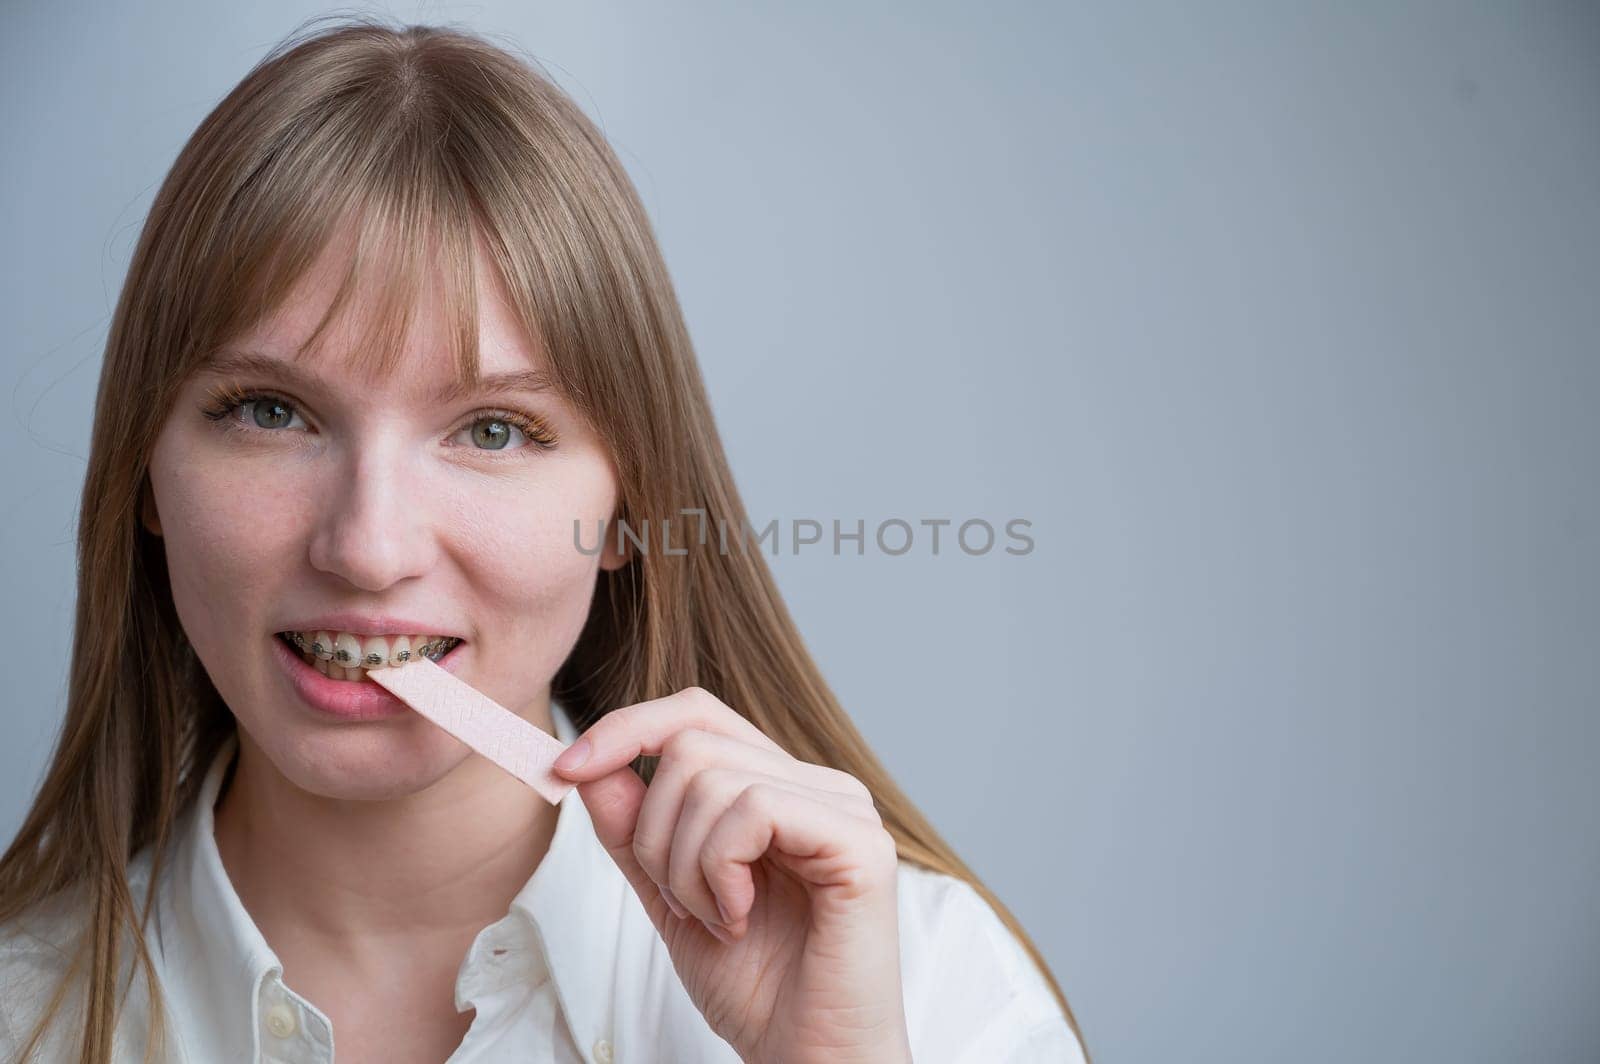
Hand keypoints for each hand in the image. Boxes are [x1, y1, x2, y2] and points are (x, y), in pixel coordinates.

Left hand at [552, 686, 913, 1063]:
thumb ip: (633, 831)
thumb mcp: (669, 897)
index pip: (696, 714)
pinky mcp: (858, 842)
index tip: (565, 769)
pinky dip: (720, 869)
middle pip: (692, 743)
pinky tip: (740, 916)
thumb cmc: (756, 987)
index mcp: (780, 786)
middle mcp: (818, 784)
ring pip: (712, 777)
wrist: (807, 1060)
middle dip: (653, 829)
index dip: (626, 727)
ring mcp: (845, 807)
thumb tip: (589, 763)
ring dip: (684, 864)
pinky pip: (754, 808)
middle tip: (680, 903)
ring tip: (716, 919)